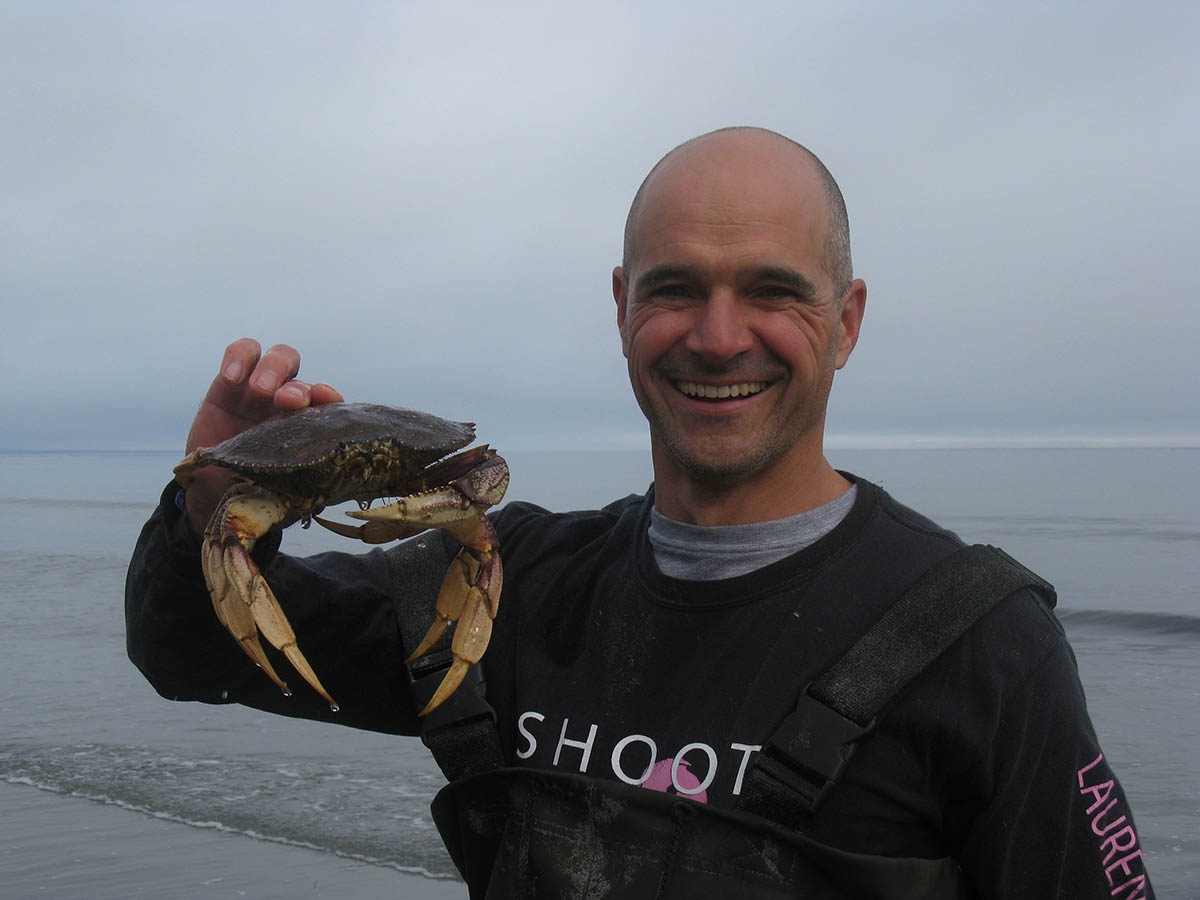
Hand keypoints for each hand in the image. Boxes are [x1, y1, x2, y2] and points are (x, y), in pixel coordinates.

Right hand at [178, 338, 343, 536]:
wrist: (215, 496)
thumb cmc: (259, 493)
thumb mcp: (285, 492)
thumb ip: (307, 485)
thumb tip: (332, 487)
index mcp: (308, 426)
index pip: (325, 401)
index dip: (327, 396)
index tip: (323, 398)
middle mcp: (287, 404)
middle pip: (302, 376)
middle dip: (295, 383)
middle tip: (284, 400)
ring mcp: (260, 391)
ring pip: (278, 358)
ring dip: (273, 368)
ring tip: (258, 389)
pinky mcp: (228, 385)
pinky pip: (240, 355)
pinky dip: (238, 357)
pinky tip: (232, 377)